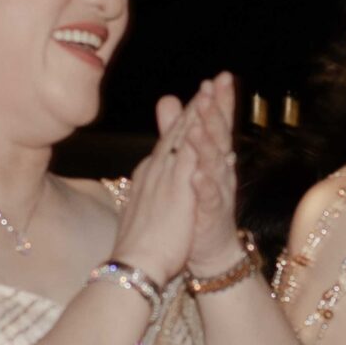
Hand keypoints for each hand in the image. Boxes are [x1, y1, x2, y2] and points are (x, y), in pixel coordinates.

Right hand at [110, 93, 203, 285]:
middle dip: (196, 104)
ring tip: (213, 88)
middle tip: (213, 80)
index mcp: (150, 174)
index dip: (186, 118)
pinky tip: (209, 120)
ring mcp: (165, 177)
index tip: (199, 99)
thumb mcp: (144, 208)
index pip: (170, 141)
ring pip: (184, 136)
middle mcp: (156, 169)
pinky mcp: (176, 189)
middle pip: (179, 130)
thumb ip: (150, 188)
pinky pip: (189, 156)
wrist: (132, 264)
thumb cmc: (138, 244)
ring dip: (199, 111)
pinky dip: (198, 136)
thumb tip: (150, 177)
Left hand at [171, 73, 245, 278]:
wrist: (208, 247)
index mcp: (213, 157)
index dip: (218, 101)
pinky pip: (207, 199)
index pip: (216, 123)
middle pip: (220, 137)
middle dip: (217, 113)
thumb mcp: (188, 161)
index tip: (218, 78)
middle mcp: (219, 171)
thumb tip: (172, 99)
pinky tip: (199, 175)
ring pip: (215, 165)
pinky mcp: (210, 216)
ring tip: (200, 127)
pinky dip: (204, 186)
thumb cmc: (198, 202)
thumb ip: (179, 131)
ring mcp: (216, 193)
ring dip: (208, 144)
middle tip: (213, 91)